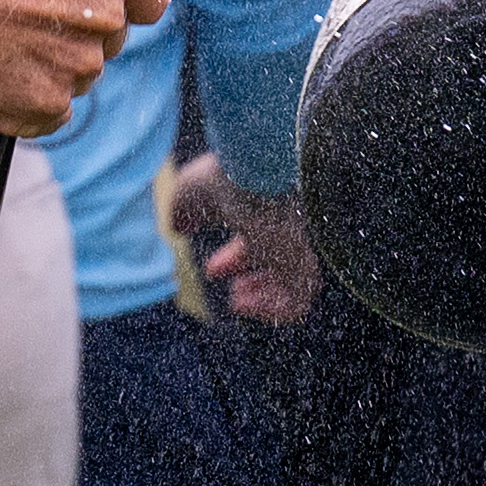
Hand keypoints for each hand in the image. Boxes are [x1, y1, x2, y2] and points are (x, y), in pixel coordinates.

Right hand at [170, 152, 322, 324]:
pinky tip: (246, 305)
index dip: (233, 259)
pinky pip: (299, 301)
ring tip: (237, 301)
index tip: (211, 270)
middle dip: (250, 280)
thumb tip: (178, 224)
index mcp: (268, 205)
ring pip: (293, 283)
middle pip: (277, 261)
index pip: (259, 237)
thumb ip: (183, 209)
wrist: (263, 175)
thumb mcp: (191, 192)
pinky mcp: (307, 267)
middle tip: (232, 292)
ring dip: (261, 298)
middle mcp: (289, 226)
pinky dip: (272, 310)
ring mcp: (302, 246)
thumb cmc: (225, 176)